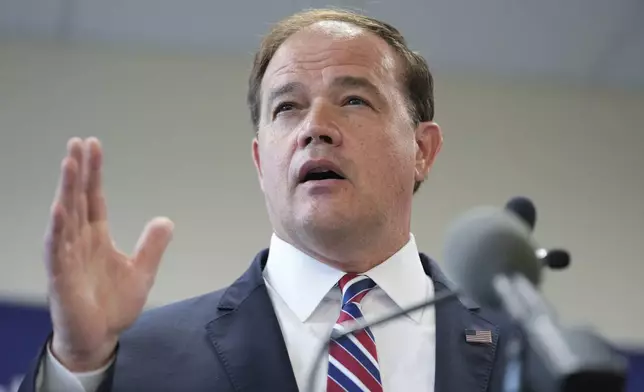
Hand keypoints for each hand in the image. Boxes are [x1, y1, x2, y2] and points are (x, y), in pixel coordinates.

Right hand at [44, 137, 173, 370]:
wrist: (100, 338)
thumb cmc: (113, 305)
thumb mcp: (142, 272)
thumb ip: (152, 246)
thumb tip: (165, 219)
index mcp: (96, 237)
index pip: (93, 198)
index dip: (93, 173)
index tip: (93, 146)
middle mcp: (79, 242)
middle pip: (77, 199)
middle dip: (77, 171)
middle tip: (78, 142)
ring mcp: (67, 258)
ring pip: (65, 217)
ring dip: (66, 190)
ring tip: (69, 163)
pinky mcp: (61, 277)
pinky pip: (57, 250)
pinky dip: (58, 229)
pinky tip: (60, 208)